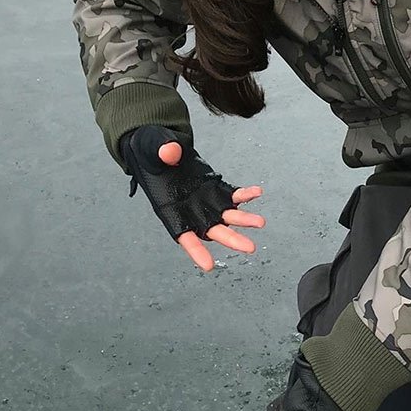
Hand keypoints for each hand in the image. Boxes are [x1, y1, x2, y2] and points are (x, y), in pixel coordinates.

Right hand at [120, 125, 264, 272]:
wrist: (160, 145)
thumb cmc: (149, 151)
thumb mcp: (151, 147)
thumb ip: (162, 151)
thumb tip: (171, 153)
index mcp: (169, 208)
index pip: (183, 234)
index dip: (195, 251)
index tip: (208, 265)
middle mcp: (190, 210)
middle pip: (212, 230)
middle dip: (231, 239)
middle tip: (249, 247)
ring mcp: (205, 201)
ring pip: (226, 216)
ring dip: (243, 220)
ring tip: (260, 222)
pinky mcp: (215, 189)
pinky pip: (232, 196)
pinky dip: (244, 196)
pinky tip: (256, 192)